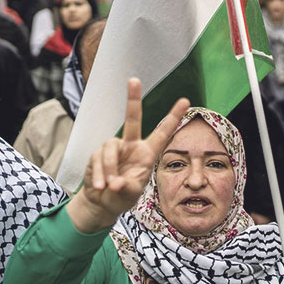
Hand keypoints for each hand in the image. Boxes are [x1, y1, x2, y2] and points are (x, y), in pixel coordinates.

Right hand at [68, 78, 189, 233]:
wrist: (102, 203)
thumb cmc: (122, 196)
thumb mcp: (131, 194)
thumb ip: (126, 187)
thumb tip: (115, 182)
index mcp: (147, 153)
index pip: (162, 133)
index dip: (173, 117)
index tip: (185, 101)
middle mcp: (131, 146)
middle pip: (132, 119)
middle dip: (133, 99)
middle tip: (134, 80)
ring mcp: (114, 149)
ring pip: (110, 147)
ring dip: (110, 169)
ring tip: (110, 187)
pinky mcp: (97, 154)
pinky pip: (98, 159)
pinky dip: (100, 174)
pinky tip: (100, 186)